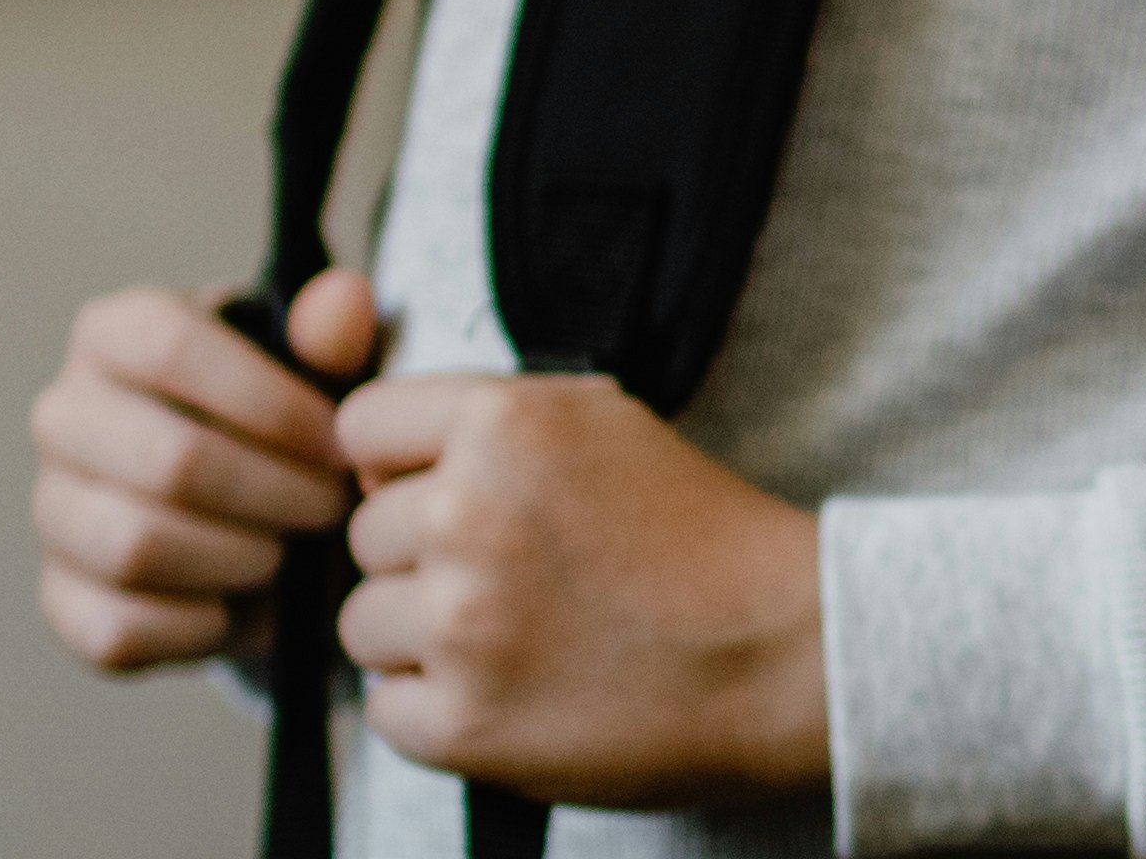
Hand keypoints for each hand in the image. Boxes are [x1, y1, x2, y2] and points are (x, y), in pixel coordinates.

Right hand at [30, 269, 374, 670]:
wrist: (262, 515)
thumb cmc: (288, 424)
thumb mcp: (321, 371)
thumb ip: (333, 336)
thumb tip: (343, 298)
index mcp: (116, 333)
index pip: (172, 347)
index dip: (271, 402)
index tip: (342, 446)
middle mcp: (63, 415)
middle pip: (167, 459)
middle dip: (275, 493)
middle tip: (335, 509)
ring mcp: (52, 510)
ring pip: (137, 547)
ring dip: (242, 559)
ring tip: (292, 551)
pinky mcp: (61, 600)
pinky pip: (120, 627)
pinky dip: (202, 627)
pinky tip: (245, 603)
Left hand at [334, 369, 829, 805]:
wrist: (785, 653)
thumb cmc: (706, 541)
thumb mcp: (607, 425)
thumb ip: (492, 422)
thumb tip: (383, 458)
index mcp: (503, 425)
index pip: (361, 428)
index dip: (396, 465)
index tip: (434, 492)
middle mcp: (469, 515)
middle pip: (366, 534)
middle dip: (423, 558)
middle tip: (515, 580)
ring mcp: (461, 624)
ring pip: (364, 624)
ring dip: (422, 639)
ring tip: (516, 640)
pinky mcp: (463, 722)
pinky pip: (386, 709)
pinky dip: (436, 711)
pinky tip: (511, 692)